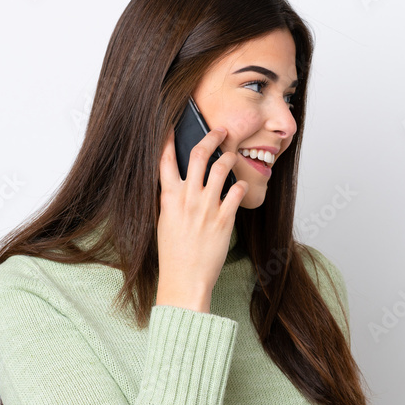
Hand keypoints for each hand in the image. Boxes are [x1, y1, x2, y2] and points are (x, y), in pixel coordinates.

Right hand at [155, 126, 248, 311]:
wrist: (184, 280)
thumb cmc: (173, 255)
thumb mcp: (164, 222)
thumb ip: (171, 200)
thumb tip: (179, 184)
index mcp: (168, 198)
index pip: (165, 159)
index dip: (168, 138)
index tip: (173, 124)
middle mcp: (187, 198)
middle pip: (199, 154)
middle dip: (211, 137)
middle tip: (221, 130)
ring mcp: (207, 207)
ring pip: (220, 168)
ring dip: (229, 157)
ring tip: (233, 155)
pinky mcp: (224, 219)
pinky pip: (236, 193)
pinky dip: (240, 186)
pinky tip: (241, 186)